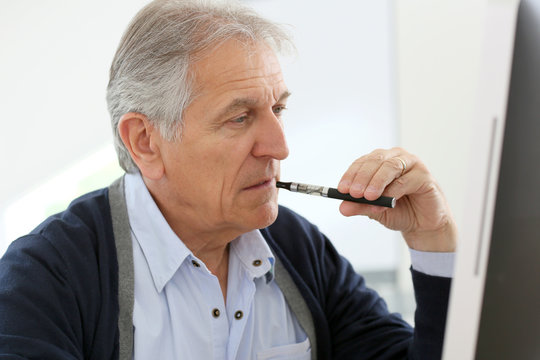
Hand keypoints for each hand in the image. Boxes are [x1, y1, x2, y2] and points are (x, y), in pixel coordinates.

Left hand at [337, 147, 456, 251]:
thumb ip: (360, 207)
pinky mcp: (424, 176)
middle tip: (354, 193)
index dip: (351, 175)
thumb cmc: (399, 211)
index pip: (362, 163)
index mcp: (380, 162)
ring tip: (368, 197)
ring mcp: (411, 164)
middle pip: (375, 161)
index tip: (341, 189)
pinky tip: (387, 201)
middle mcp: (395, 158)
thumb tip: (343, 207)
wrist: (422, 225)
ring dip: (377, 182)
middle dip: (362, 178)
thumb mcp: (374, 211)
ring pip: (390, 167)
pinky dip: (394, 191)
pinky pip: (406, 180)